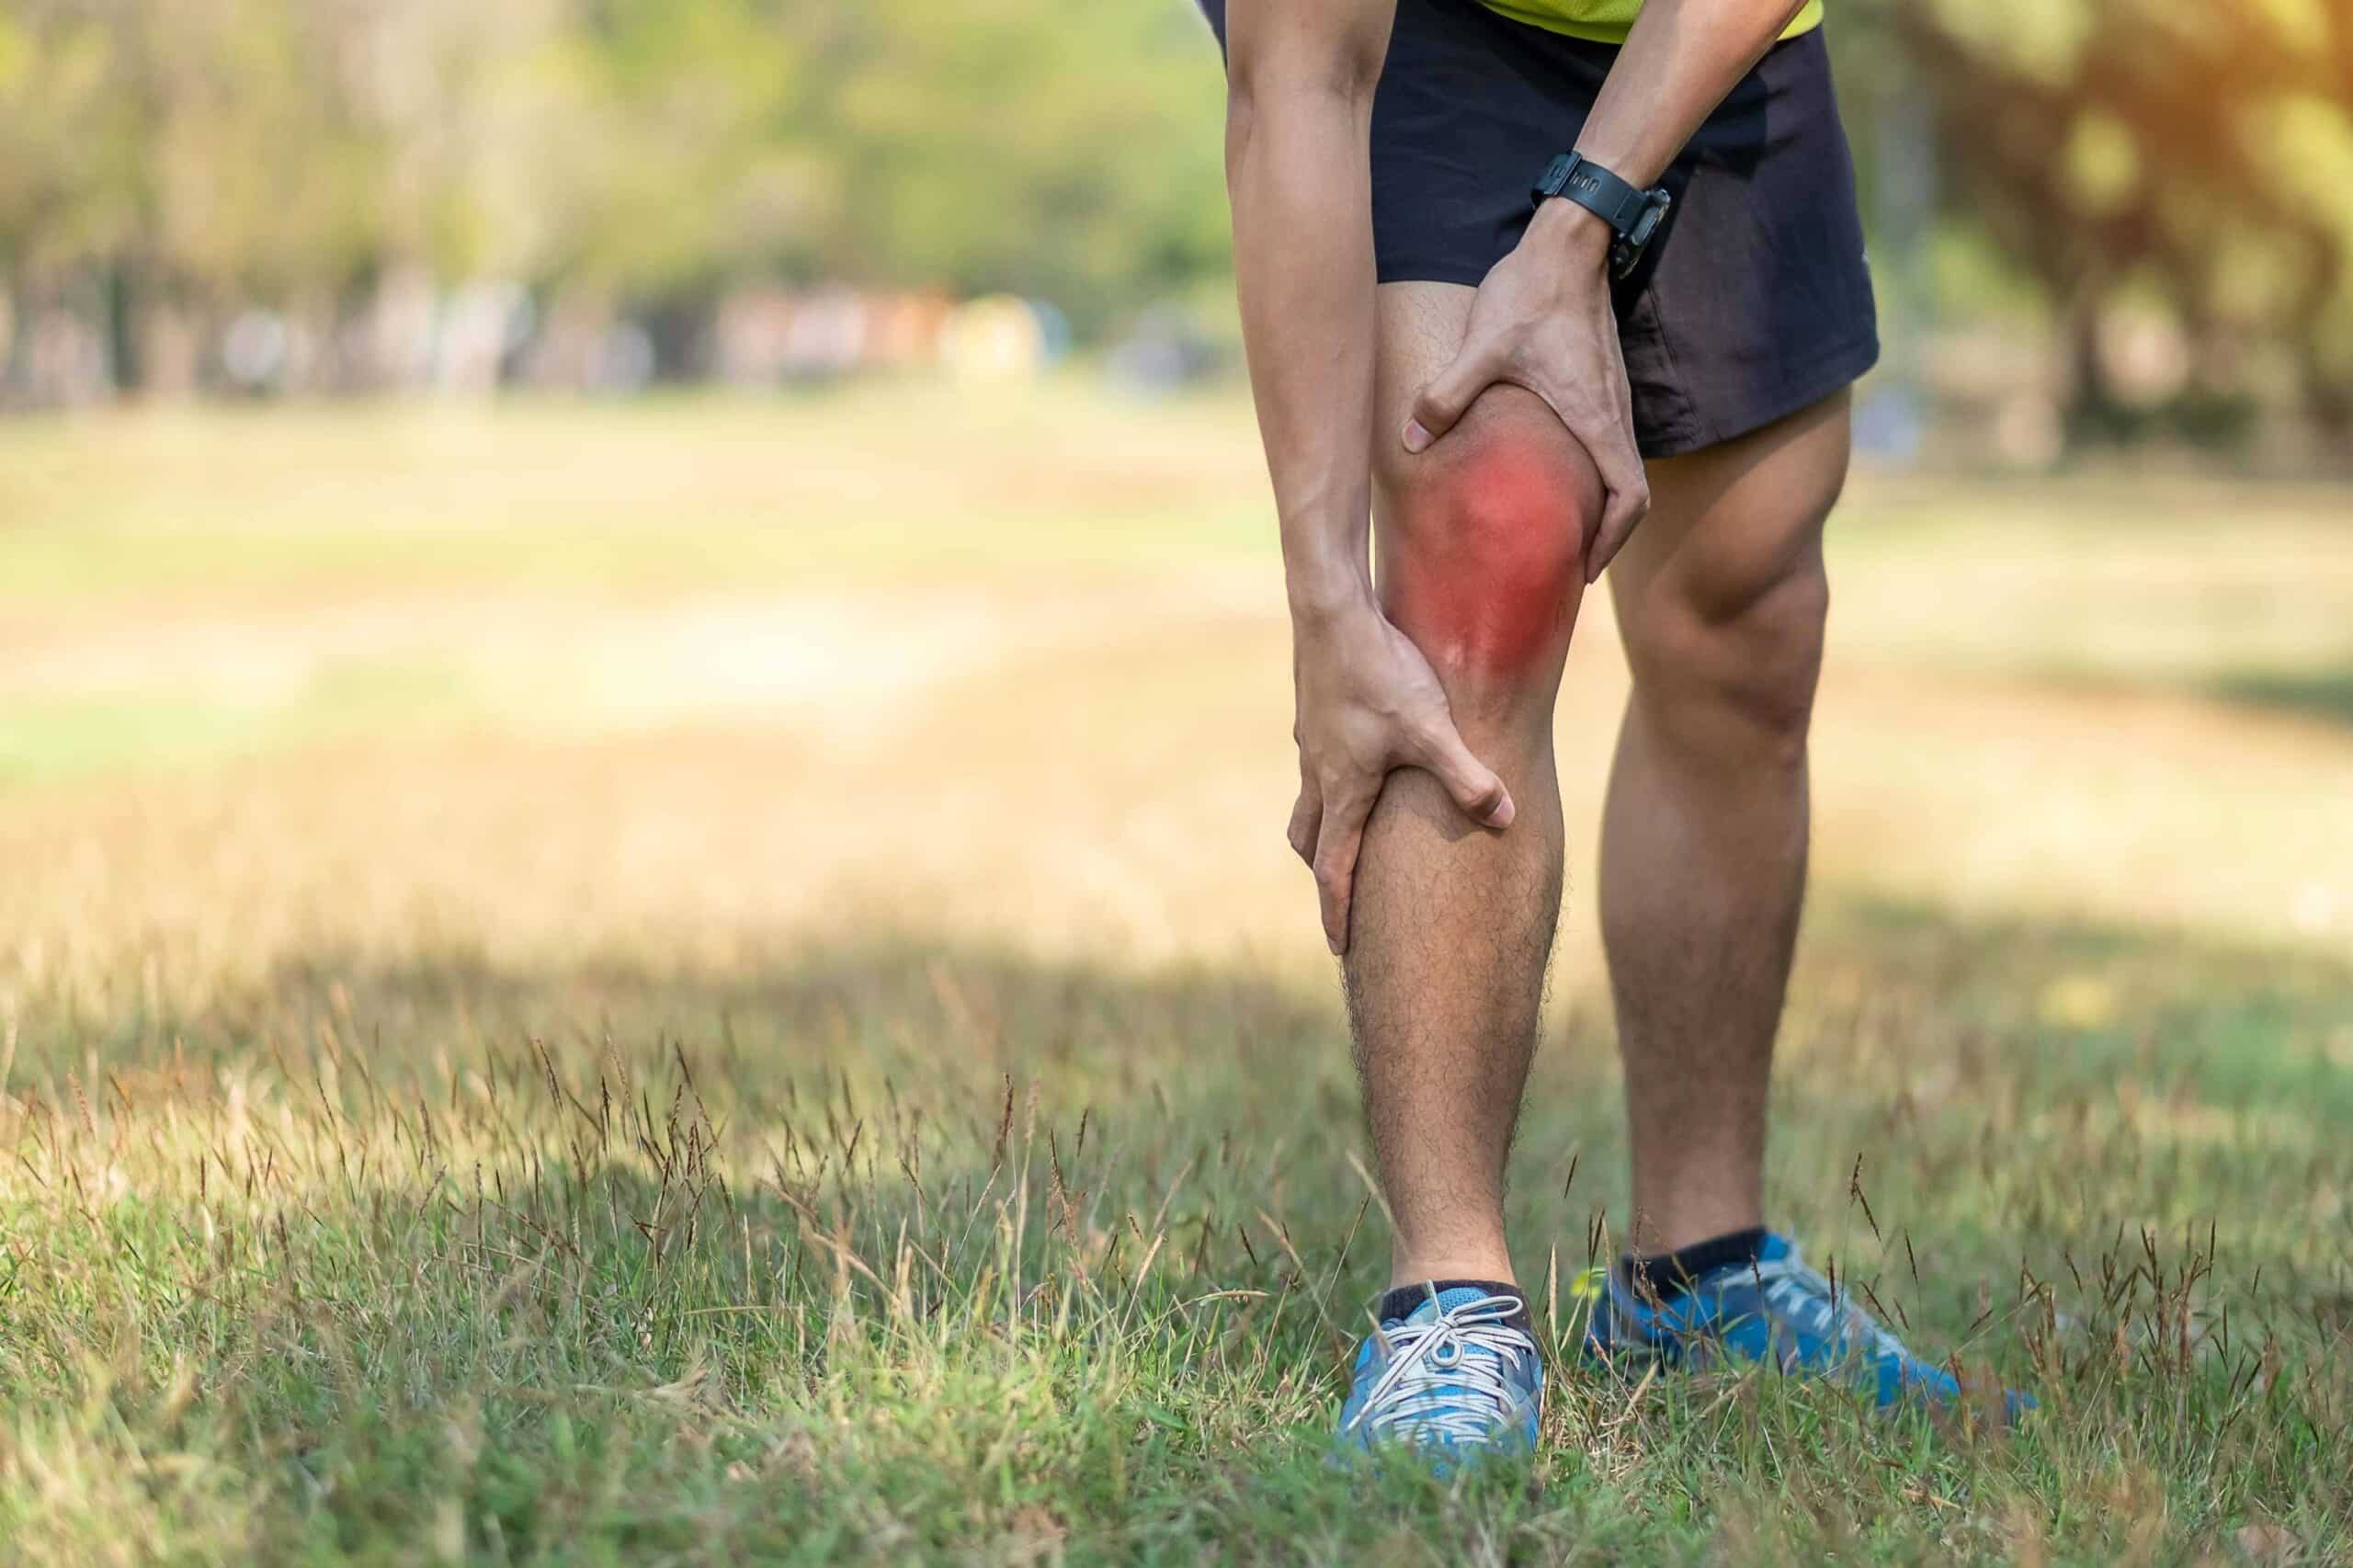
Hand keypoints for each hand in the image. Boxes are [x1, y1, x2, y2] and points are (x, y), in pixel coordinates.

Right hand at [1287, 593, 1514, 953]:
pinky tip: (1361, 761)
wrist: (1331, 611)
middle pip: (1311, 840)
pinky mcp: (1314, 714)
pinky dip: (1333, 782)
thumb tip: (1506, 818)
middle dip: (1326, 872)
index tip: (1340, 950)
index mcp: (1344, 790)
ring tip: (1350, 834)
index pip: (1334, 869)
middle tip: (1342, 896)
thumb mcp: (1432, 729)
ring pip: (1310, 801)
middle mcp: (1320, 773)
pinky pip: (1318, 764)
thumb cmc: (1381, 672)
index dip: (1338, 912)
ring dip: (1325, 826)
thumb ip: (1468, 777)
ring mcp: (1312, 743)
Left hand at [1401, 201, 1649, 582]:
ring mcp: (1611, 399)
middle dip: (1604, 537)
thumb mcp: (1484, 346)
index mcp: (1596, 417)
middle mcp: (1614, 414)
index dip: (1612, 540)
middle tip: (1566, 567)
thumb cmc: (1533, 292)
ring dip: (1599, 508)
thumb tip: (1410, 441)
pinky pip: (1607, 446)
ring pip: (1620, 470)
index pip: (1629, 497)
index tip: (1583, 569)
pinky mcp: (1600, 384)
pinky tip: (1551, 483)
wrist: (1568, 241)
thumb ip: (1447, 396)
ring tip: (1558, 536)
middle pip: (1629, 495)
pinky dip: (1591, 477)